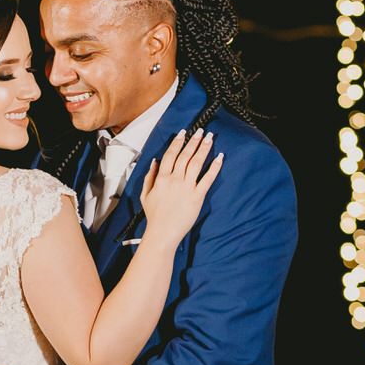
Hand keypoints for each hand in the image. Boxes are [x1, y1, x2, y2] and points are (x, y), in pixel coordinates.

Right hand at [140, 128, 222, 243]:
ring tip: (209, 138)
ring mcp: (186, 187)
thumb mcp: (145, 194)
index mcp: (161, 178)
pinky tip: (220, 158)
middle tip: (200, 131)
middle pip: (185, 155)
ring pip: (196, 163)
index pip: (170, 155)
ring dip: (204, 148)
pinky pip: (207, 179)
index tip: (183, 133)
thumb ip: (150, 177)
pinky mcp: (197, 196)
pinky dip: (214, 167)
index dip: (177, 142)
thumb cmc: (155, 217)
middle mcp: (174, 180)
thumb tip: (154, 162)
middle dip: (193, 141)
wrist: (162, 232)